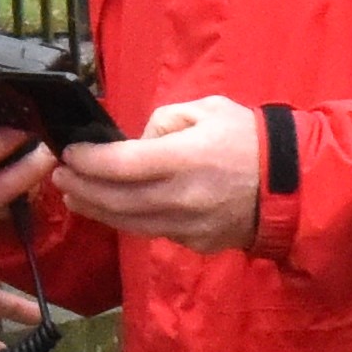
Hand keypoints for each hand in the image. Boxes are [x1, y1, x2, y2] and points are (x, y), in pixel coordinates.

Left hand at [55, 98, 271, 252]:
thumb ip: (164, 121)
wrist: (291, 185)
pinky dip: (130, 220)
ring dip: (97, 210)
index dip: (88, 162)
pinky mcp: (195, 242)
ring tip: (76, 198)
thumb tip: (137, 142)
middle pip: (116, 200)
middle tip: (61, 178)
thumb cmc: (249, 139)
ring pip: (129, 223)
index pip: (121, 165)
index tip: (69, 155)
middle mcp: (181, 197)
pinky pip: (154, 231)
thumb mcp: (207, 109)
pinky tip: (116, 209)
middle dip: (82, 188)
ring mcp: (188, 225)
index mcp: (184, 158)